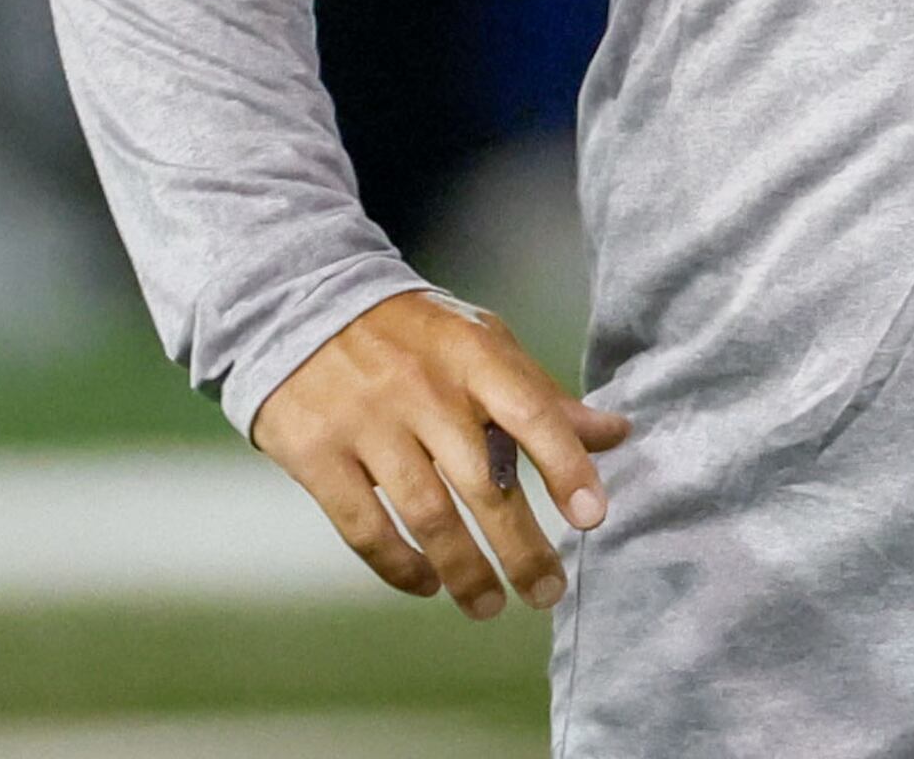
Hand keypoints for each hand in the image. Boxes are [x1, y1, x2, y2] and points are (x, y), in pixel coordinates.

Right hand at [251, 288, 631, 618]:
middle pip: (483, 482)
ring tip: (490, 606)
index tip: (593, 518)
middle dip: (522, 547)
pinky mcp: (315, 454)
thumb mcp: (480, 344)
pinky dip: (398, 566)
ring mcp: (366, 423)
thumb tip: (615, 434)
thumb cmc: (413, 336)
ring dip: (464, 571)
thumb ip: (541, 394)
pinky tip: (426, 585)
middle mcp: (422, 389)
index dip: (565, 466)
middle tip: (549, 593)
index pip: (531, 412)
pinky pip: (364, 526)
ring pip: (427, 514)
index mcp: (471, 355)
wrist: (298, 306)